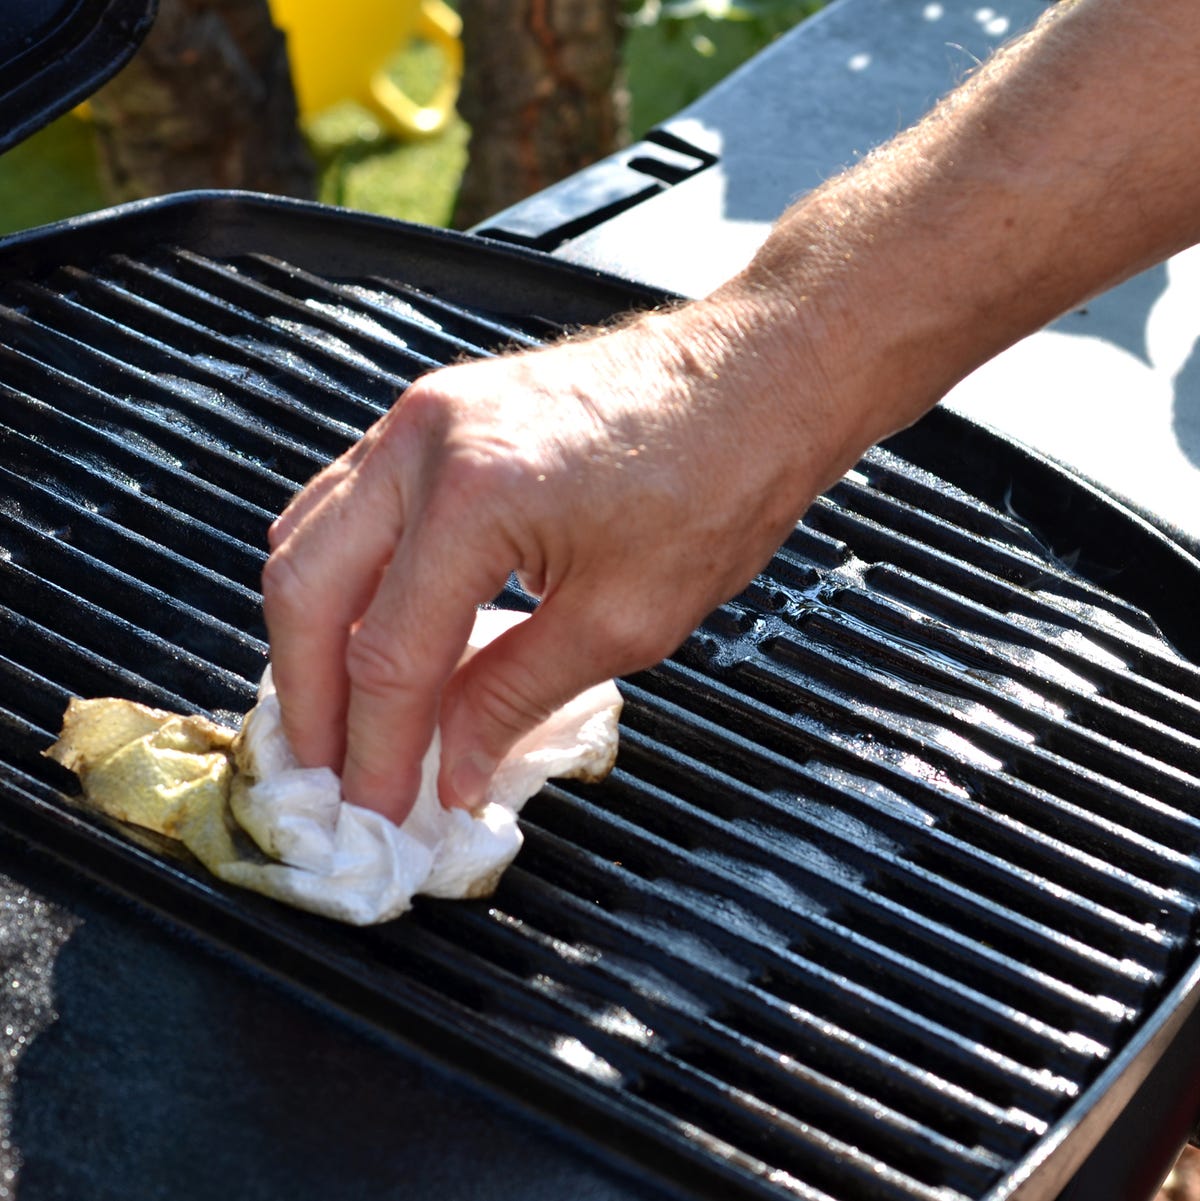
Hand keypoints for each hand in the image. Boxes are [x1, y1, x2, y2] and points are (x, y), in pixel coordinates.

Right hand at [261, 290, 860, 821]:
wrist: (758, 378)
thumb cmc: (719, 478)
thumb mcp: (626, 618)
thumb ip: (514, 696)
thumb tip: (451, 766)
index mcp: (474, 496)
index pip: (389, 655)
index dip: (376, 749)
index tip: (377, 808)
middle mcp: (425, 443)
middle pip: (307, 588)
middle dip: (309, 696)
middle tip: (327, 772)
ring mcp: (422, 417)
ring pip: (310, 539)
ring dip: (314, 635)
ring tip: (337, 713)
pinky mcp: (436, 413)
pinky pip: (348, 503)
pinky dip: (345, 577)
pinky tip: (364, 626)